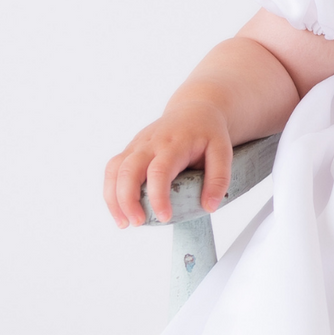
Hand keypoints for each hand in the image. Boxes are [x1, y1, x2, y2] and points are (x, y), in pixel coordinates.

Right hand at [104, 97, 233, 227]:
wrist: (193, 111)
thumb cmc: (207, 133)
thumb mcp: (223, 151)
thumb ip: (219, 178)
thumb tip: (209, 206)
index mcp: (174, 144)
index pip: (159, 170)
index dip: (158, 196)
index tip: (164, 217)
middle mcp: (150, 143)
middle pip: (129, 170)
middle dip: (128, 199)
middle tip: (137, 223)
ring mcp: (137, 146)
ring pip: (114, 169)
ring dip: (113, 198)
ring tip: (124, 223)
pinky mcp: (130, 151)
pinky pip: (112, 170)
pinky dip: (110, 191)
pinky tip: (119, 211)